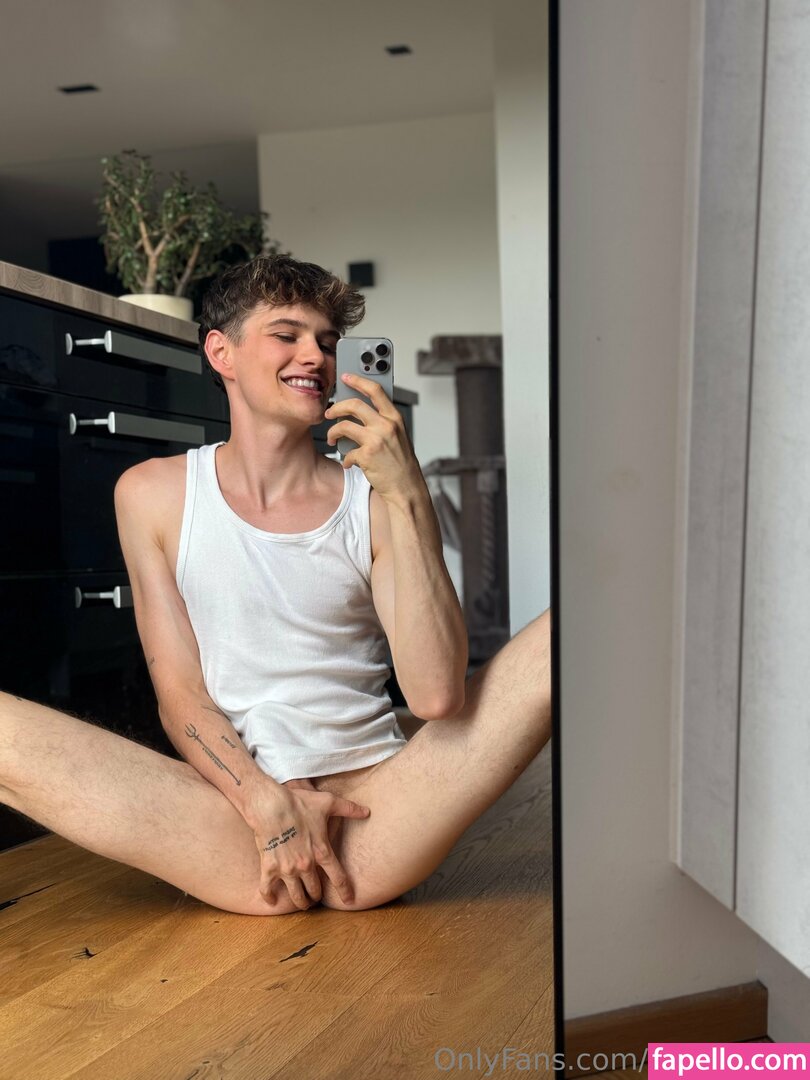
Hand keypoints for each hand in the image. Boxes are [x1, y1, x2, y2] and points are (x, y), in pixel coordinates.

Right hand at [245, 779, 370, 909]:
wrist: (271, 805)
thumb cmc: (300, 803)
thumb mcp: (328, 803)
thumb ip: (349, 809)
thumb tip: (367, 811)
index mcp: (322, 852)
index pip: (338, 878)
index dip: (345, 891)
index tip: (349, 901)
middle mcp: (306, 865)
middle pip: (315, 890)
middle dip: (317, 895)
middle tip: (317, 896)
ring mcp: (287, 868)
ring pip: (296, 895)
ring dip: (301, 902)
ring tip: (302, 903)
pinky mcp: (270, 867)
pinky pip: (267, 888)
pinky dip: (269, 897)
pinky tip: (272, 901)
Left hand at [324, 373, 422, 501]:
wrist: (406, 487)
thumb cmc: (401, 463)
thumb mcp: (398, 436)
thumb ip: (382, 421)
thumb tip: (358, 412)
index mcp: (394, 417)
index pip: (375, 390)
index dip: (358, 380)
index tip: (346, 377)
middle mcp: (386, 425)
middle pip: (353, 404)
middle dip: (336, 407)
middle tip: (329, 413)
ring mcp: (376, 440)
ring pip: (343, 426)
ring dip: (333, 432)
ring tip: (332, 438)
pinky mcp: (366, 456)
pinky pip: (346, 452)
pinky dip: (345, 458)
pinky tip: (349, 463)